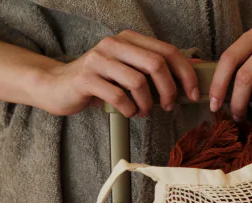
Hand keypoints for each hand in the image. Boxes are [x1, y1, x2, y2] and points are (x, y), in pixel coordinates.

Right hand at [34, 30, 199, 116]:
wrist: (58, 87)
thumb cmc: (99, 83)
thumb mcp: (127, 73)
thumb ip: (152, 71)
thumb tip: (190, 73)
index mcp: (128, 39)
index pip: (167, 51)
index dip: (186, 73)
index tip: (193, 94)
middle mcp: (114, 44)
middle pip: (156, 64)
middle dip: (169, 90)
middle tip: (168, 107)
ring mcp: (99, 59)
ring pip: (138, 82)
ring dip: (147, 104)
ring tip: (143, 112)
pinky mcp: (87, 78)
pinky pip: (119, 96)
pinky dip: (129, 110)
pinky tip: (128, 113)